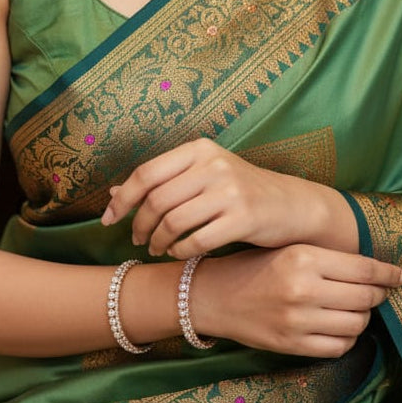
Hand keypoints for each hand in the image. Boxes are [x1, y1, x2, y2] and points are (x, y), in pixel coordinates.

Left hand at [101, 138, 356, 256]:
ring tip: (156, 248)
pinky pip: (196, 240)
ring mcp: (230, 191)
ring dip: (157, 241)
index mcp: (200, 149)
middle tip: (137, 239)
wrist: (292, 205)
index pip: (147, 173)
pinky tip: (179, 253)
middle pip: (156, 200)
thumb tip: (112, 193)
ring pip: (173, 221)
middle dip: (139, 224)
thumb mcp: (203, 175)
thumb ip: (161, 181)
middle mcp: (214, 165)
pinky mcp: (244, 218)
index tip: (108, 219)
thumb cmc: (241, 191)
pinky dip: (180, 251)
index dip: (122, 199)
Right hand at [191, 244, 401, 357]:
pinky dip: (346, 339)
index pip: (364, 268)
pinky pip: (338, 347)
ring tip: (353, 308)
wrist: (214, 296)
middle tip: (379, 292)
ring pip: (356, 324)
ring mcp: (297, 320)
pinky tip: (339, 328)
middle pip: (365, 297)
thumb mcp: (289, 249)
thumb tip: (376, 270)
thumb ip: (328, 258)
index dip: (389, 274)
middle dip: (379, 295)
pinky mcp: (291, 345)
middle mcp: (303, 288)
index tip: (401, 276)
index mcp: (303, 256)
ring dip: (362, 317)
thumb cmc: (255, 266)